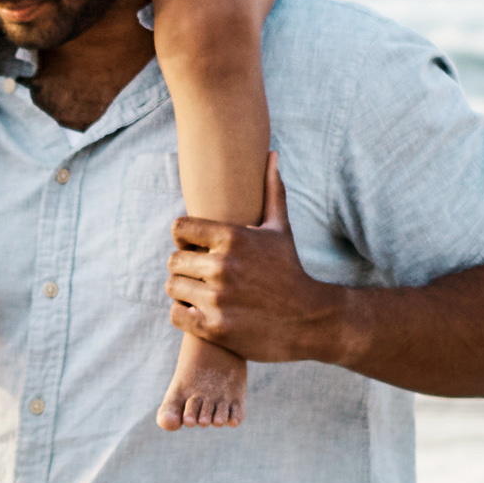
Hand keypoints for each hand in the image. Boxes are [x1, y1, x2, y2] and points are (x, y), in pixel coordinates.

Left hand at [166, 187, 344, 366]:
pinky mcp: (214, 327)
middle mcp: (222, 266)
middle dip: (185, 268)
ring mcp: (217, 299)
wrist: (310, 319)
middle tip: (202, 276)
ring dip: (183, 292)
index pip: (179, 228)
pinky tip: (202, 312)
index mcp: (233, 238)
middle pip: (173, 261)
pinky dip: (184, 314)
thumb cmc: (290, 271)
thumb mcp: (281, 230)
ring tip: (202, 294)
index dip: (184, 239)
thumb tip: (271, 155)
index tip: (197, 249)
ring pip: (172, 288)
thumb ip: (272, 191)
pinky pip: (176, 314)